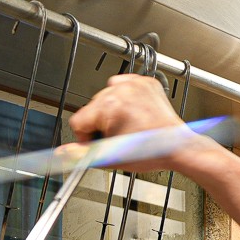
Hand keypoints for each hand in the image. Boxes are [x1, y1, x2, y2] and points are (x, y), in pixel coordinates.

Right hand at [68, 74, 214, 173]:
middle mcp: (120, 90)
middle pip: (92, 108)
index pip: (78, 121)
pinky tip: (133, 113)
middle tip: (118, 137)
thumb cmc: (151, 152)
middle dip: (101, 124)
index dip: (86, 138)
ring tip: (128, 125)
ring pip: (106, 96)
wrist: (177, 146)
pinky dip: (125, 98)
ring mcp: (134, 84)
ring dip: (112, 110)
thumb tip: (63, 152)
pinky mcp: (145, 82)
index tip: (99, 144)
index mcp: (108, 107)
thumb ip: (83, 153)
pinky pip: (124, 86)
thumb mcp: (112, 156)